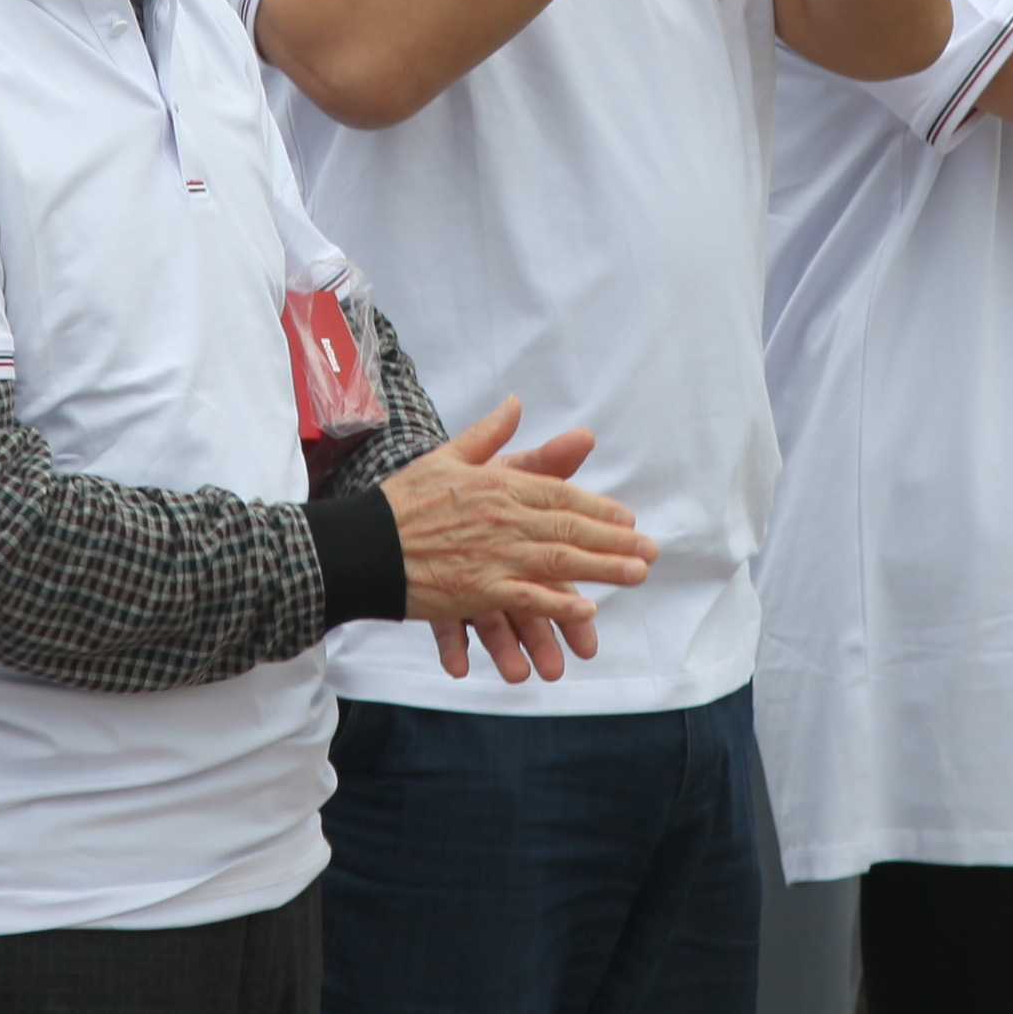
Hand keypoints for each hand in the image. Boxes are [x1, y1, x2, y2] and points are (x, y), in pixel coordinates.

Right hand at [385, 398, 653, 684]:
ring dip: (602, 568)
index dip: (597, 505)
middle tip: (650, 550)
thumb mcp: (444, 457)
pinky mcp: (477, 590)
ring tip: (636, 574)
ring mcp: (491, 555)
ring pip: (558, 561)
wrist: (362, 543)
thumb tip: (514, 403)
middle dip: (614, 538)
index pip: (557, 492)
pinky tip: (587, 610)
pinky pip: (525, 598)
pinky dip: (558, 604)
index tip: (627, 516)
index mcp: (495, 484)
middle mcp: (500, 518)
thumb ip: (486, 435)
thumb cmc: (402, 501)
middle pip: (568, 526)